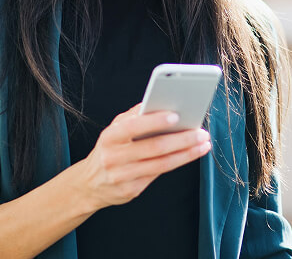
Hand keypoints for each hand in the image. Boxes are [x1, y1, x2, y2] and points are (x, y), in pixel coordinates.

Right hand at [79, 102, 210, 211]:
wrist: (89, 184)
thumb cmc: (109, 149)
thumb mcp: (114, 129)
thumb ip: (134, 117)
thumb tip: (159, 102)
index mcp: (110, 136)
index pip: (134, 126)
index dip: (155, 121)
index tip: (177, 115)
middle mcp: (114, 157)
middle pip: (154, 147)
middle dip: (181, 139)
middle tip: (201, 132)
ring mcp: (123, 176)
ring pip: (161, 164)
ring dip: (186, 154)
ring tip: (202, 144)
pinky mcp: (132, 190)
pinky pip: (158, 175)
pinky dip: (177, 163)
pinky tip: (189, 155)